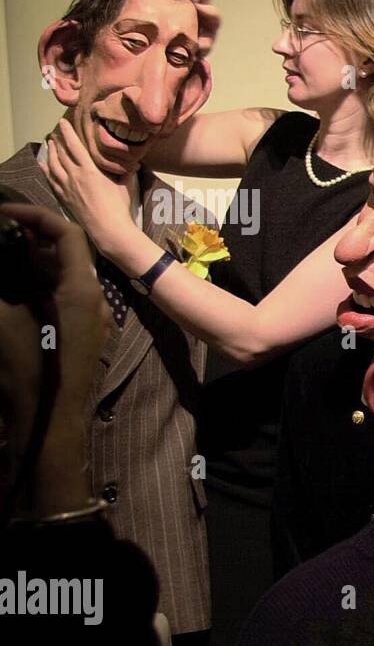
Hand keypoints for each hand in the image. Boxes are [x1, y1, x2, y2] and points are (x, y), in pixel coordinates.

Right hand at [0, 201, 108, 516]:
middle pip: (66, 253)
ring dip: (30, 260)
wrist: (50, 431)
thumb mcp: (3, 323)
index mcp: (81, 291)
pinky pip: (61, 298)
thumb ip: (5, 283)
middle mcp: (94, 301)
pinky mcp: (80, 337)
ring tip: (1, 254)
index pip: (67, 234)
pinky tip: (11, 286)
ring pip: (62, 276)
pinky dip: (36, 284)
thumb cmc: (30, 377)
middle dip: (29, 237)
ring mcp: (90, 320)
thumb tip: (4, 255)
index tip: (1, 214)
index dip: (35, 217)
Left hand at [41, 118, 134, 259]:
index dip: (68, 133)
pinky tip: (43, 165)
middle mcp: (75, 176)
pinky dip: (46, 170)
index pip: (75, 146)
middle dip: (57, 142)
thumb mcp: (125, 186)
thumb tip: (133, 164)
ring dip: (50, 154)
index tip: (62, 122)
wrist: (108, 228)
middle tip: (55, 134)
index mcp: (90, 170)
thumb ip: (125, 173)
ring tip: (49, 145)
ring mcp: (67, 187)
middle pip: (61, 154)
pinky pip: (51, 180)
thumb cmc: (119, 207)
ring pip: (53, 166)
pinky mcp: (64, 197)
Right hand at [169, 0, 220, 56]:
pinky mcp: (180, 1)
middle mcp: (203, 11)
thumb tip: (201, 42)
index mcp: (211, 24)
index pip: (214, 15)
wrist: (187, 49)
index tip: (198, 7)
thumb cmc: (196, 50)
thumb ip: (202, 47)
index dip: (208, 10)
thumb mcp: (201, 51)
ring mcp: (192, 4)